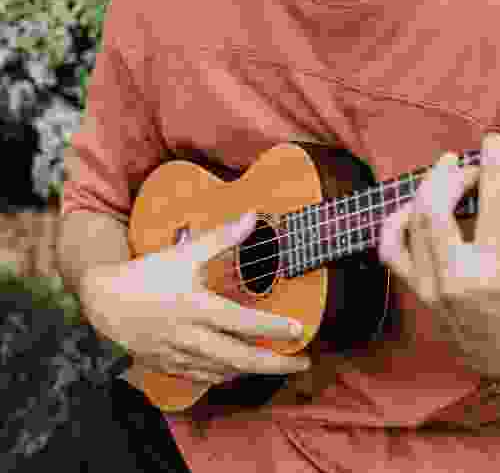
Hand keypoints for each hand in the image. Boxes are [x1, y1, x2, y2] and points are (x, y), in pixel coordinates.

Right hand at [78, 212, 310, 384]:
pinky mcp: (169, 366)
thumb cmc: (147, 274)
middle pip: (240, 358)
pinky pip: (204, 378)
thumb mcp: (184, 253)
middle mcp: (190, 336)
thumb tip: (252, 217)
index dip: (274, 328)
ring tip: (279, 365)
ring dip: (254, 370)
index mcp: (196, 307)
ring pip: (225, 372)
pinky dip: (227, 375)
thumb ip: (220, 237)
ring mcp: (179, 355)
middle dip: (275, 365)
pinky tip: (241, 369)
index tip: (299, 330)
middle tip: (302, 363)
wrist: (104, 301)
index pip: (244, 323)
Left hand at [377, 133, 499, 378]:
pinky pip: (391, 249)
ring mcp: (431, 286)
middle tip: (462, 163)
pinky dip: (395, 222)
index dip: (492, 167)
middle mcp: (458, 278)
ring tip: (443, 176)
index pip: (491, 206)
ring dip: (427, 190)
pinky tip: (411, 207)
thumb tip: (490, 180)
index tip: (493, 140)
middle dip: (447, 176)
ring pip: (412, 223)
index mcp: (496, 271)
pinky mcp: (417, 289)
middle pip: (435, 210)